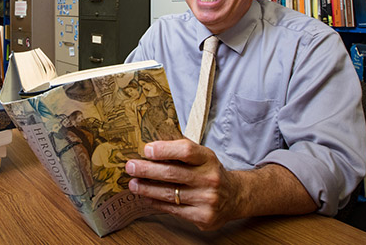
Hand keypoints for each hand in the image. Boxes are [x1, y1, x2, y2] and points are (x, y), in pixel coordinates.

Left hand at [125, 139, 240, 230]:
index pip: (185, 151)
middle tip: (130, 167)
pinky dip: (156, 203)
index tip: (146, 150)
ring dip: (147, 189)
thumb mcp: (202, 157)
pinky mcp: (203, 217)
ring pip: (169, 194)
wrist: (235, 197)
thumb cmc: (210, 173)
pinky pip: (173, 210)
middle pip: (172, 173)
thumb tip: (150, 147)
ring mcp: (207, 200)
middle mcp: (209, 179)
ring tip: (133, 184)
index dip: (164, 150)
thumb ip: (181, 151)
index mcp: (208, 159)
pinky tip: (146, 197)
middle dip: (147, 170)